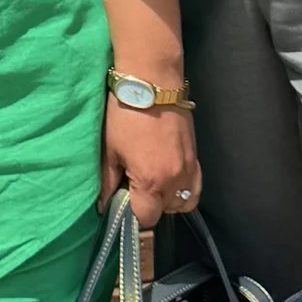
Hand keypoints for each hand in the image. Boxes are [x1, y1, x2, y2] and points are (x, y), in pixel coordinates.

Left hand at [101, 95, 200, 229]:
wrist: (153, 83)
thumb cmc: (125, 115)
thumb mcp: (110, 150)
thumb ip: (108, 182)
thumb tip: (104, 205)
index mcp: (151, 182)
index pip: (146, 218)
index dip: (132, 215)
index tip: (122, 202)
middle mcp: (175, 181)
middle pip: (165, 212)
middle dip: (149, 206)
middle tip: (134, 187)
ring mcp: (190, 169)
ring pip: (183, 202)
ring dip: (167, 200)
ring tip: (152, 183)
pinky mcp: (197, 157)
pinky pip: (195, 187)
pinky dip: (184, 189)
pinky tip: (169, 178)